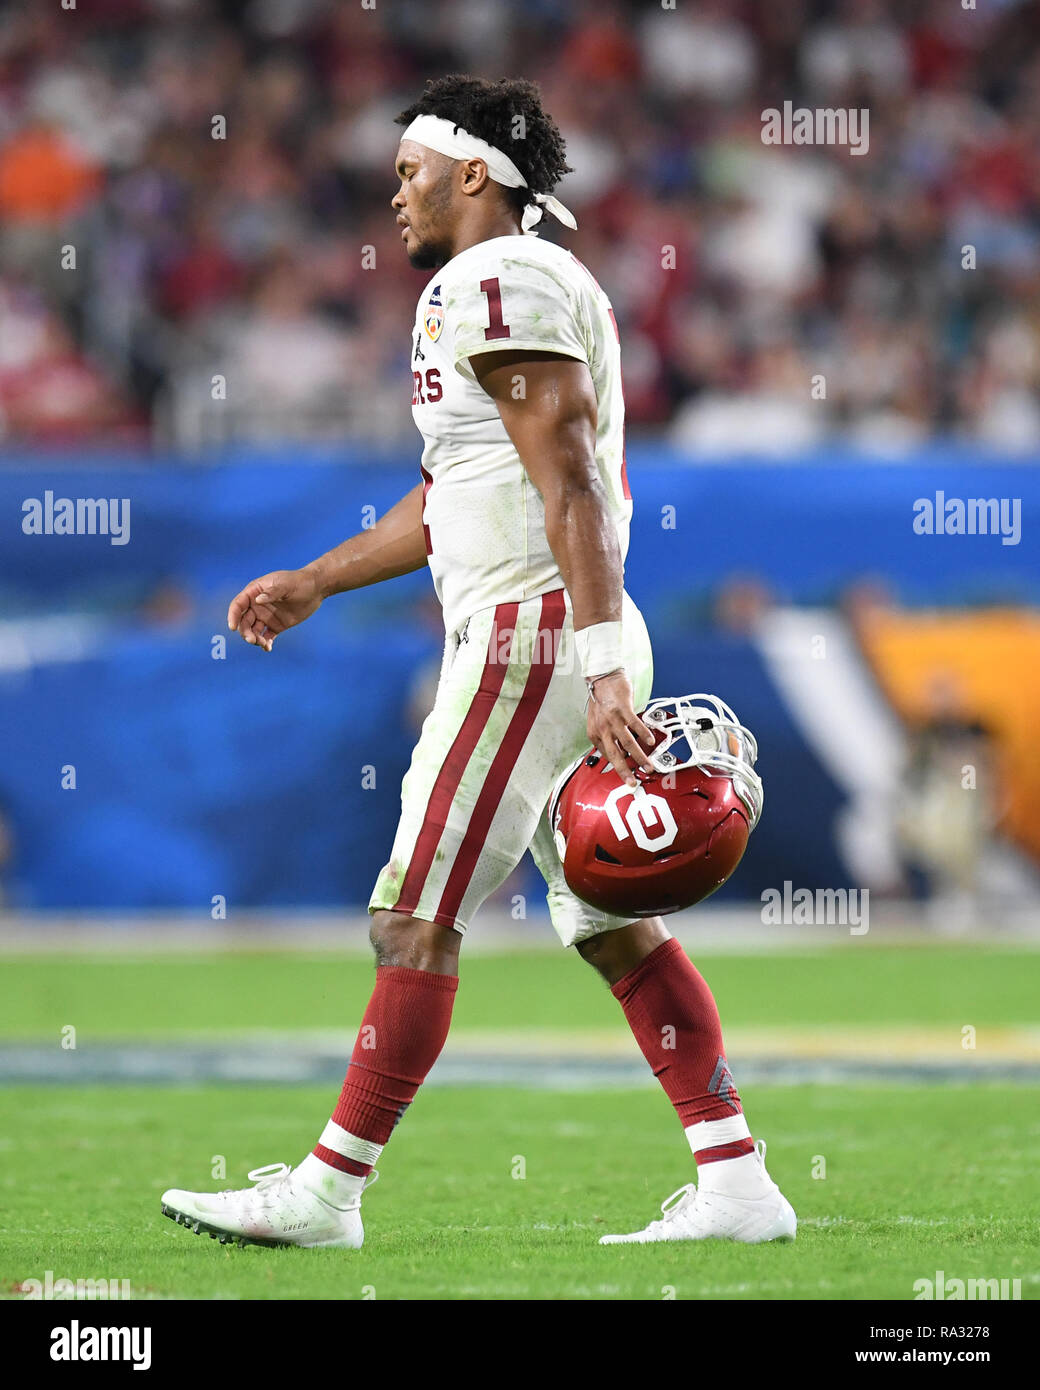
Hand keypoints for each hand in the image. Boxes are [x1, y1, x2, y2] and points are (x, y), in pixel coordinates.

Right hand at [226, 568, 323, 651]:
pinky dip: (265, 643)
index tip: (233, 627)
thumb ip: (272, 592)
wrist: (316, 589)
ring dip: (255, 639)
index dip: (233, 616)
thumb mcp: (286, 585)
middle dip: (245, 632)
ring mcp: (266, 616)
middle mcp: (257, 605)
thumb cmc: (299, 582)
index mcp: (254, 592)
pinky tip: (268, 648)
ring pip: (253, 631)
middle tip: (253, 640)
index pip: (238, 605)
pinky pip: (266, 636)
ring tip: (264, 644)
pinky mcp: (275, 625)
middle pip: (244, 621)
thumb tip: (258, 600)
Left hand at [586, 671, 655, 786]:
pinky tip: (650, 741)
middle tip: (632, 782)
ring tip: (647, 766)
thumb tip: (617, 750)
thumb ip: (605, 736)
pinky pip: (635, 725)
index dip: (617, 767)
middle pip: (615, 755)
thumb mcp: (597, 721)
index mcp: (594, 734)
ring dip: (639, 757)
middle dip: (625, 771)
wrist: (602, 678)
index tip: (627, 776)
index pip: (607, 756)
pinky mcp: (623, 709)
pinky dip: (643, 734)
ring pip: (627, 743)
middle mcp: (602, 728)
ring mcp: (613, 719)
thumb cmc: (601, 699)